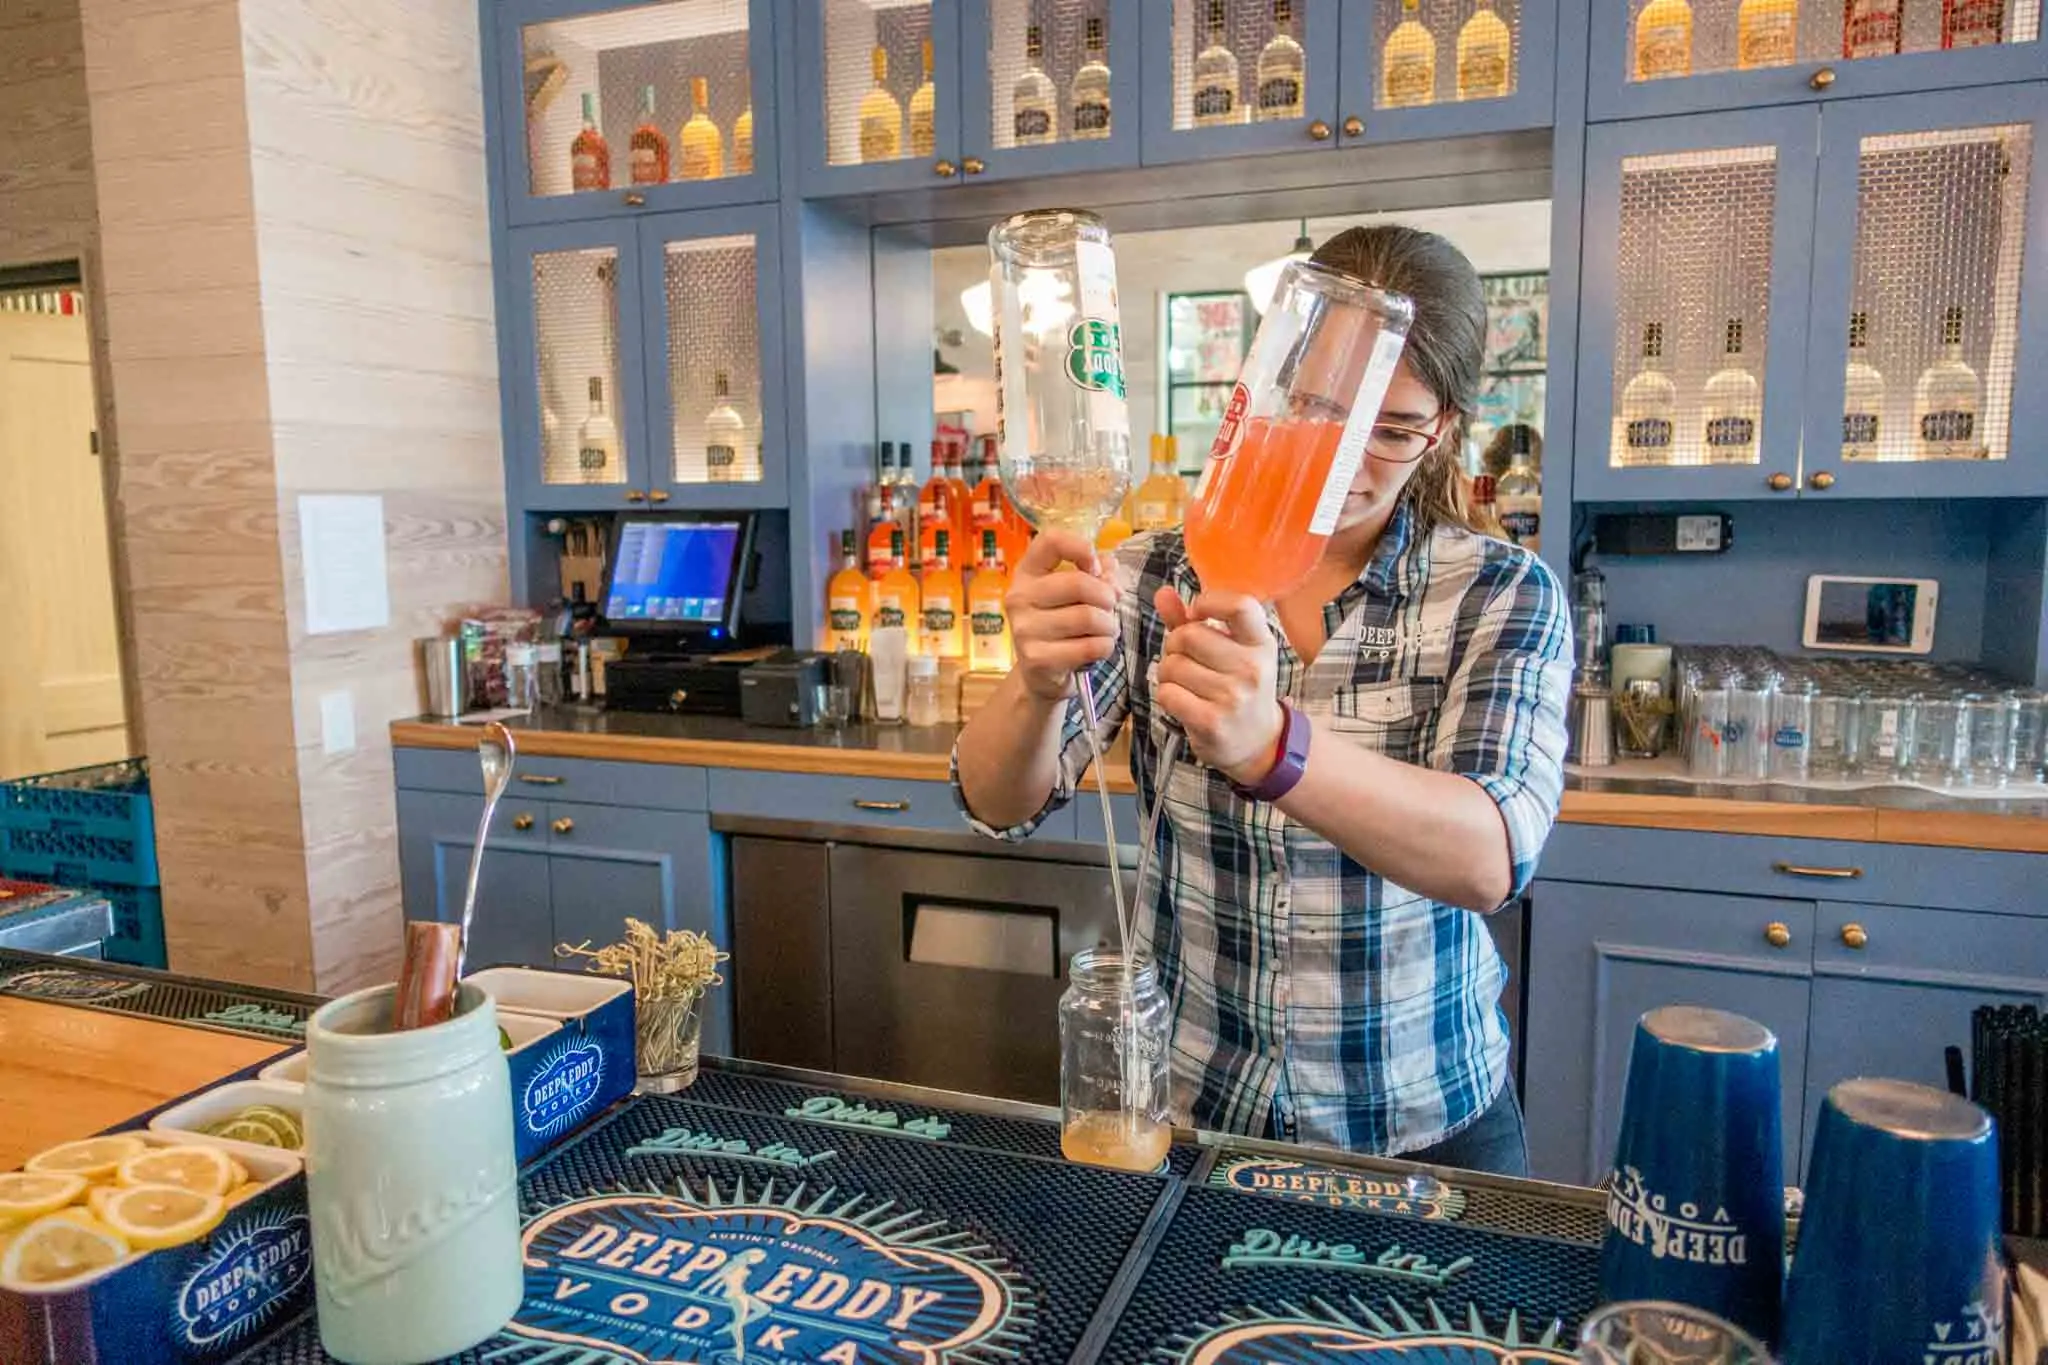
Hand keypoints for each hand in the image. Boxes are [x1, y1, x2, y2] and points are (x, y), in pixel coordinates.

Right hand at [1006, 530, 1119, 701]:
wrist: (1041, 673)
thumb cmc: (1062, 625)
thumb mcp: (1076, 594)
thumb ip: (1097, 574)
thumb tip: (1110, 568)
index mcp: (1027, 572)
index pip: (1051, 540)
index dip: (1082, 548)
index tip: (1095, 567)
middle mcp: (1019, 597)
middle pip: (1078, 583)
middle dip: (1107, 597)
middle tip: (1111, 607)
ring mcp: (1024, 629)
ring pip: (1087, 617)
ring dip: (1109, 625)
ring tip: (1107, 630)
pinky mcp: (1037, 658)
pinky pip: (1089, 647)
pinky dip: (1105, 647)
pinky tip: (1099, 648)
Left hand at [1154, 588, 1283, 786]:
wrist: (1258, 743)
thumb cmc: (1239, 687)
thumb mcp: (1231, 651)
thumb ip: (1195, 621)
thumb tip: (1162, 592)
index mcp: (1261, 644)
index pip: (1240, 606)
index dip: (1208, 602)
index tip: (1196, 613)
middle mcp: (1251, 668)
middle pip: (1188, 635)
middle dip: (1175, 645)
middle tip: (1184, 658)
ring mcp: (1233, 697)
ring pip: (1172, 666)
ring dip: (1168, 673)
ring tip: (1185, 683)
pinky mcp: (1212, 722)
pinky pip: (1167, 694)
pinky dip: (1167, 695)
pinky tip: (1183, 701)